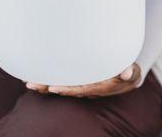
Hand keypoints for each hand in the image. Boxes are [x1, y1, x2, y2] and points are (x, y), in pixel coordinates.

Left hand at [24, 63, 140, 97]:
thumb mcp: (133, 72)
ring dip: (46, 85)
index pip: (81, 89)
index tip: (53, 88)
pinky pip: (63, 82)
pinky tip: (36, 77)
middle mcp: (88, 89)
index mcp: (100, 87)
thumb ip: (131, 72)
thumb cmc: (128, 72)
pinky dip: (50, 79)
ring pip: (62, 87)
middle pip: (67, 90)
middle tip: (33, 85)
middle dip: (50, 88)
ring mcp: (82, 86)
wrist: (126, 76)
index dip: (67, 89)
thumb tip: (127, 73)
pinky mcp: (78, 80)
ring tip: (29, 83)